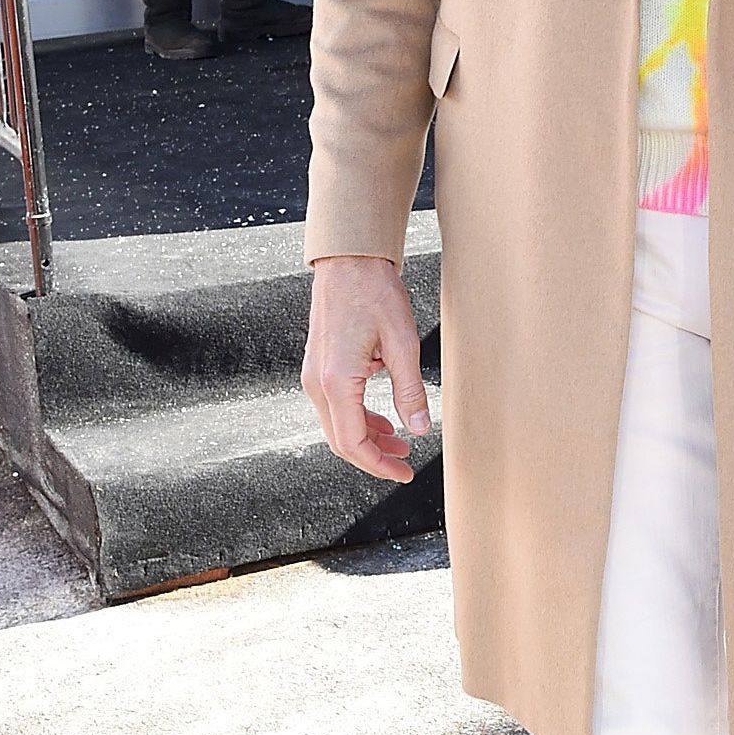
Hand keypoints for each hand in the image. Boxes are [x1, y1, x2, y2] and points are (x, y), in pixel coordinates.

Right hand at [302, 256, 429, 482]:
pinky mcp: (319, 367)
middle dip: (374, 456)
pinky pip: (336, 405)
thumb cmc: (374, 293)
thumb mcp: (402, 343)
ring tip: (400, 444)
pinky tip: (383, 418)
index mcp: (336, 382)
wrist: (348, 262)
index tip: (404, 472)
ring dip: (368, 438)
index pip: (352, 443)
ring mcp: (314, 375)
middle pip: (341, 439)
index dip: (379, 465)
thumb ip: (410, 391)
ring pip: (338, 424)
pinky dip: (358, 418)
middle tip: (406, 464)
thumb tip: (420, 428)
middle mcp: (317, 383)